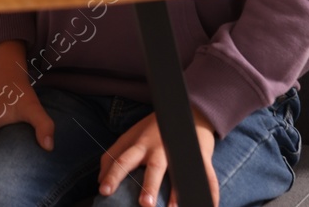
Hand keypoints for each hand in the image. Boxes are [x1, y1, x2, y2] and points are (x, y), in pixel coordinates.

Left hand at [98, 108, 218, 206]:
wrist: (184, 112)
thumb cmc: (150, 131)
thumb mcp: (128, 138)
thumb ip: (112, 156)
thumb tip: (99, 180)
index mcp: (139, 144)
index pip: (123, 159)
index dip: (113, 175)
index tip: (103, 191)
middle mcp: (159, 148)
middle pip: (154, 167)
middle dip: (149, 185)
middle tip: (144, 204)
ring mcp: (180, 151)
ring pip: (179, 172)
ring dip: (177, 192)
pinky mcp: (200, 156)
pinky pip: (206, 176)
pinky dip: (209, 192)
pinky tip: (208, 206)